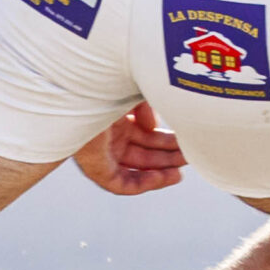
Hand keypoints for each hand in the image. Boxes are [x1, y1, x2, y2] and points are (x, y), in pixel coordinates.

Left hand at [72, 102, 186, 195]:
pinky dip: (145, 183)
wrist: (77, 91)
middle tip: (191, 155)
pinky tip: (165, 177)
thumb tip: (153, 126)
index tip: (186, 139)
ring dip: (161, 171)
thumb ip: (147, 108)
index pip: (145, 134)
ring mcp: (102, 153)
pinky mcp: (96, 168)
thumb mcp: (133, 93)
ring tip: (182, 171)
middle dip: (168, 156)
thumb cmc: (101, 85)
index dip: (165, 139)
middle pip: (144, 152)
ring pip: (136, 169)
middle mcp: (109, 137)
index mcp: (117, 118)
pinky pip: (123, 184)